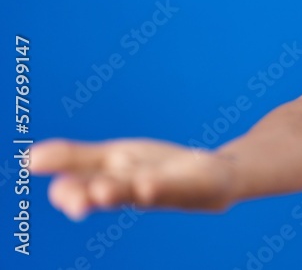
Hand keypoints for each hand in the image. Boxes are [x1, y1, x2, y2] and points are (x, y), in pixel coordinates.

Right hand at [30, 137, 238, 220]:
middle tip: (73, 201)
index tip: (55, 191)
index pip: (82, 189)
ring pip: (137, 192)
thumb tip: (30, 159)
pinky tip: (146, 183)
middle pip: (106, 194)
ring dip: (119, 192)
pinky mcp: (191, 186)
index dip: (68, 191)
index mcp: (110, 182)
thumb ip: (75, 159)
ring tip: (103, 191)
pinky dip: (158, 186)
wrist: (212, 175)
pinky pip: (173, 187)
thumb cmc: (156, 169)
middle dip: (88, 197)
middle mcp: (133, 191)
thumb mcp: (113, 159)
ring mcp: (163, 190)